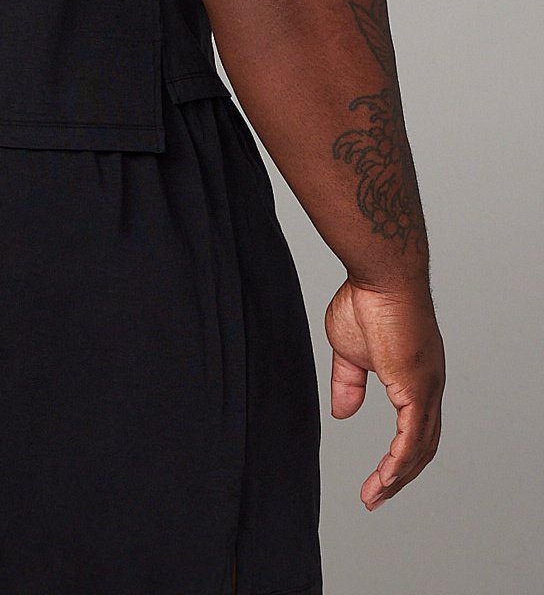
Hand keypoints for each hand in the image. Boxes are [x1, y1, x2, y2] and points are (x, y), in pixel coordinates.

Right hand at [324, 276, 443, 509]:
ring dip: (398, 477)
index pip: (416, 427)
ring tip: (375, 496)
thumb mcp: (348, 351)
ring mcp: (427, 388)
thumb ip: (348, 383)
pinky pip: (412, 438)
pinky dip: (399, 463)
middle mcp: (430, 386)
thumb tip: (342, 413)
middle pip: (424, 446)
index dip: (400, 455)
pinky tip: (385, 480)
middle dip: (401, 476)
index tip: (379, 478)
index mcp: (416, 376)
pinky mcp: (417, 388)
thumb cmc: (365, 300)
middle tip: (376, 497)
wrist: (380, 274)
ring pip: (420, 448)